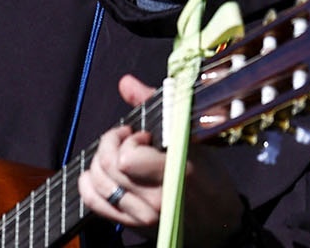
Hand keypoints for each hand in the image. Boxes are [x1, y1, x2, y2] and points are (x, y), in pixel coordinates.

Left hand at [77, 76, 246, 247]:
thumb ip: (157, 108)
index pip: (127, 158)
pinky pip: (94, 203)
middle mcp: (155, 200)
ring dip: (100, 160)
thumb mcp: (193, 141)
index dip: (129, 140)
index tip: (143, 135)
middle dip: (110, 143)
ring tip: (117, 153)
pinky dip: (90, 184)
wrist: (219, 226)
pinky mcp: (131, 225)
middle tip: (125, 138)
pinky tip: (100, 172)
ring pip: (98, 183)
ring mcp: (141, 216)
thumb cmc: (212, 181)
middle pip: (109, 167)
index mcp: (174, 175)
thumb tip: (126, 82)